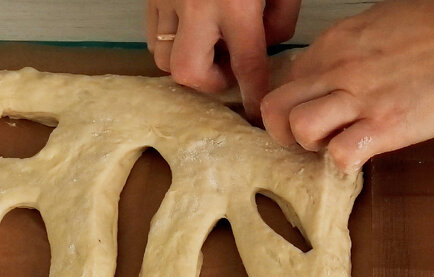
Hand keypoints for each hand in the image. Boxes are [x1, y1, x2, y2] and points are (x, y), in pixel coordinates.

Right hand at [145, 0, 301, 117]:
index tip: (256, 110)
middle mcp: (196, 4)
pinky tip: (193, 28)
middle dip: (209, 81)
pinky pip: (153, 31)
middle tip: (229, 68)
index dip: (253, 94)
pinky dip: (171, 39)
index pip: (247, 64)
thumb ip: (280, 16)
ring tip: (211, 44)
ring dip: (189, 60)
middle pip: (188, 72)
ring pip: (164, 55)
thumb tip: (268, 44)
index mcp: (234, 2)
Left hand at [259, 0, 433, 171]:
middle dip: (287, 134)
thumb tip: (349, 68)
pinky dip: (345, 166)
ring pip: (297, 130)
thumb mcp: (383, 24)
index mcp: (335, 43)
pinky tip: (365, 158)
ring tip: (339, 149)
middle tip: (317, 143)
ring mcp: (360, 97)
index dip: (297, 106)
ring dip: (312, 149)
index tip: (318, 117)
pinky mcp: (387, 126)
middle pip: (276, 109)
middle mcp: (338, 68)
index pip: (288, 81)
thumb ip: (356, 49)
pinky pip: (340, 155)